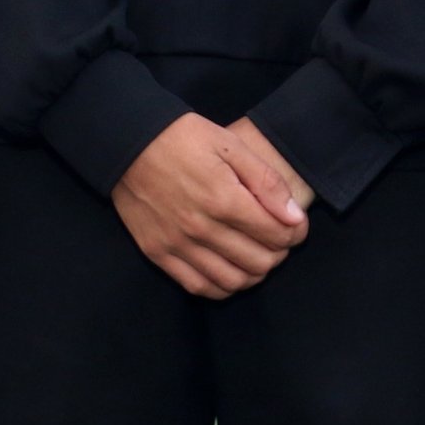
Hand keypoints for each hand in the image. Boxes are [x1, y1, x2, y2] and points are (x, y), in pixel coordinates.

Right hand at [112, 113, 309, 298]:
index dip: (296, 233)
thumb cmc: (183, 137)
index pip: (276, 235)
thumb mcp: (230, 145)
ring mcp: (177, 245)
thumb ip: (266, 181)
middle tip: (278, 239)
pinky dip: (223, 286)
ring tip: (257, 255)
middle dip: (279, 253)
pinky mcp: (158, 253)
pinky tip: (230, 270)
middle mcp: (201, 228)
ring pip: (232, 281)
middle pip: (259, 262)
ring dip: (254, 274)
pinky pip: (199, 286)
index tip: (297, 225)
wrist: (128, 142)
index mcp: (223, 198)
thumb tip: (294, 217)